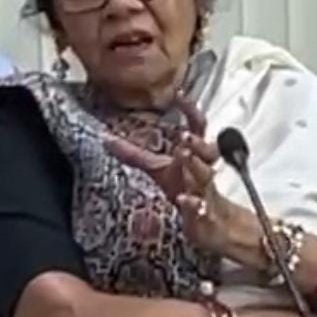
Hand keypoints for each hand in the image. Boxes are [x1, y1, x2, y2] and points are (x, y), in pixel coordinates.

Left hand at [103, 92, 238, 255]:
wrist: (210, 222)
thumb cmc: (185, 188)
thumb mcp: (157, 168)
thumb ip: (133, 153)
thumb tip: (106, 138)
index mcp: (194, 154)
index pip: (196, 127)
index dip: (189, 111)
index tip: (179, 95)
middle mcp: (203, 168)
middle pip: (206, 150)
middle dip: (196, 141)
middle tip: (185, 134)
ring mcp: (205, 190)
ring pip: (205, 176)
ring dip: (196, 165)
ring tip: (185, 156)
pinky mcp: (204, 213)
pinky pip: (201, 207)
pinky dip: (194, 204)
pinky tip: (186, 200)